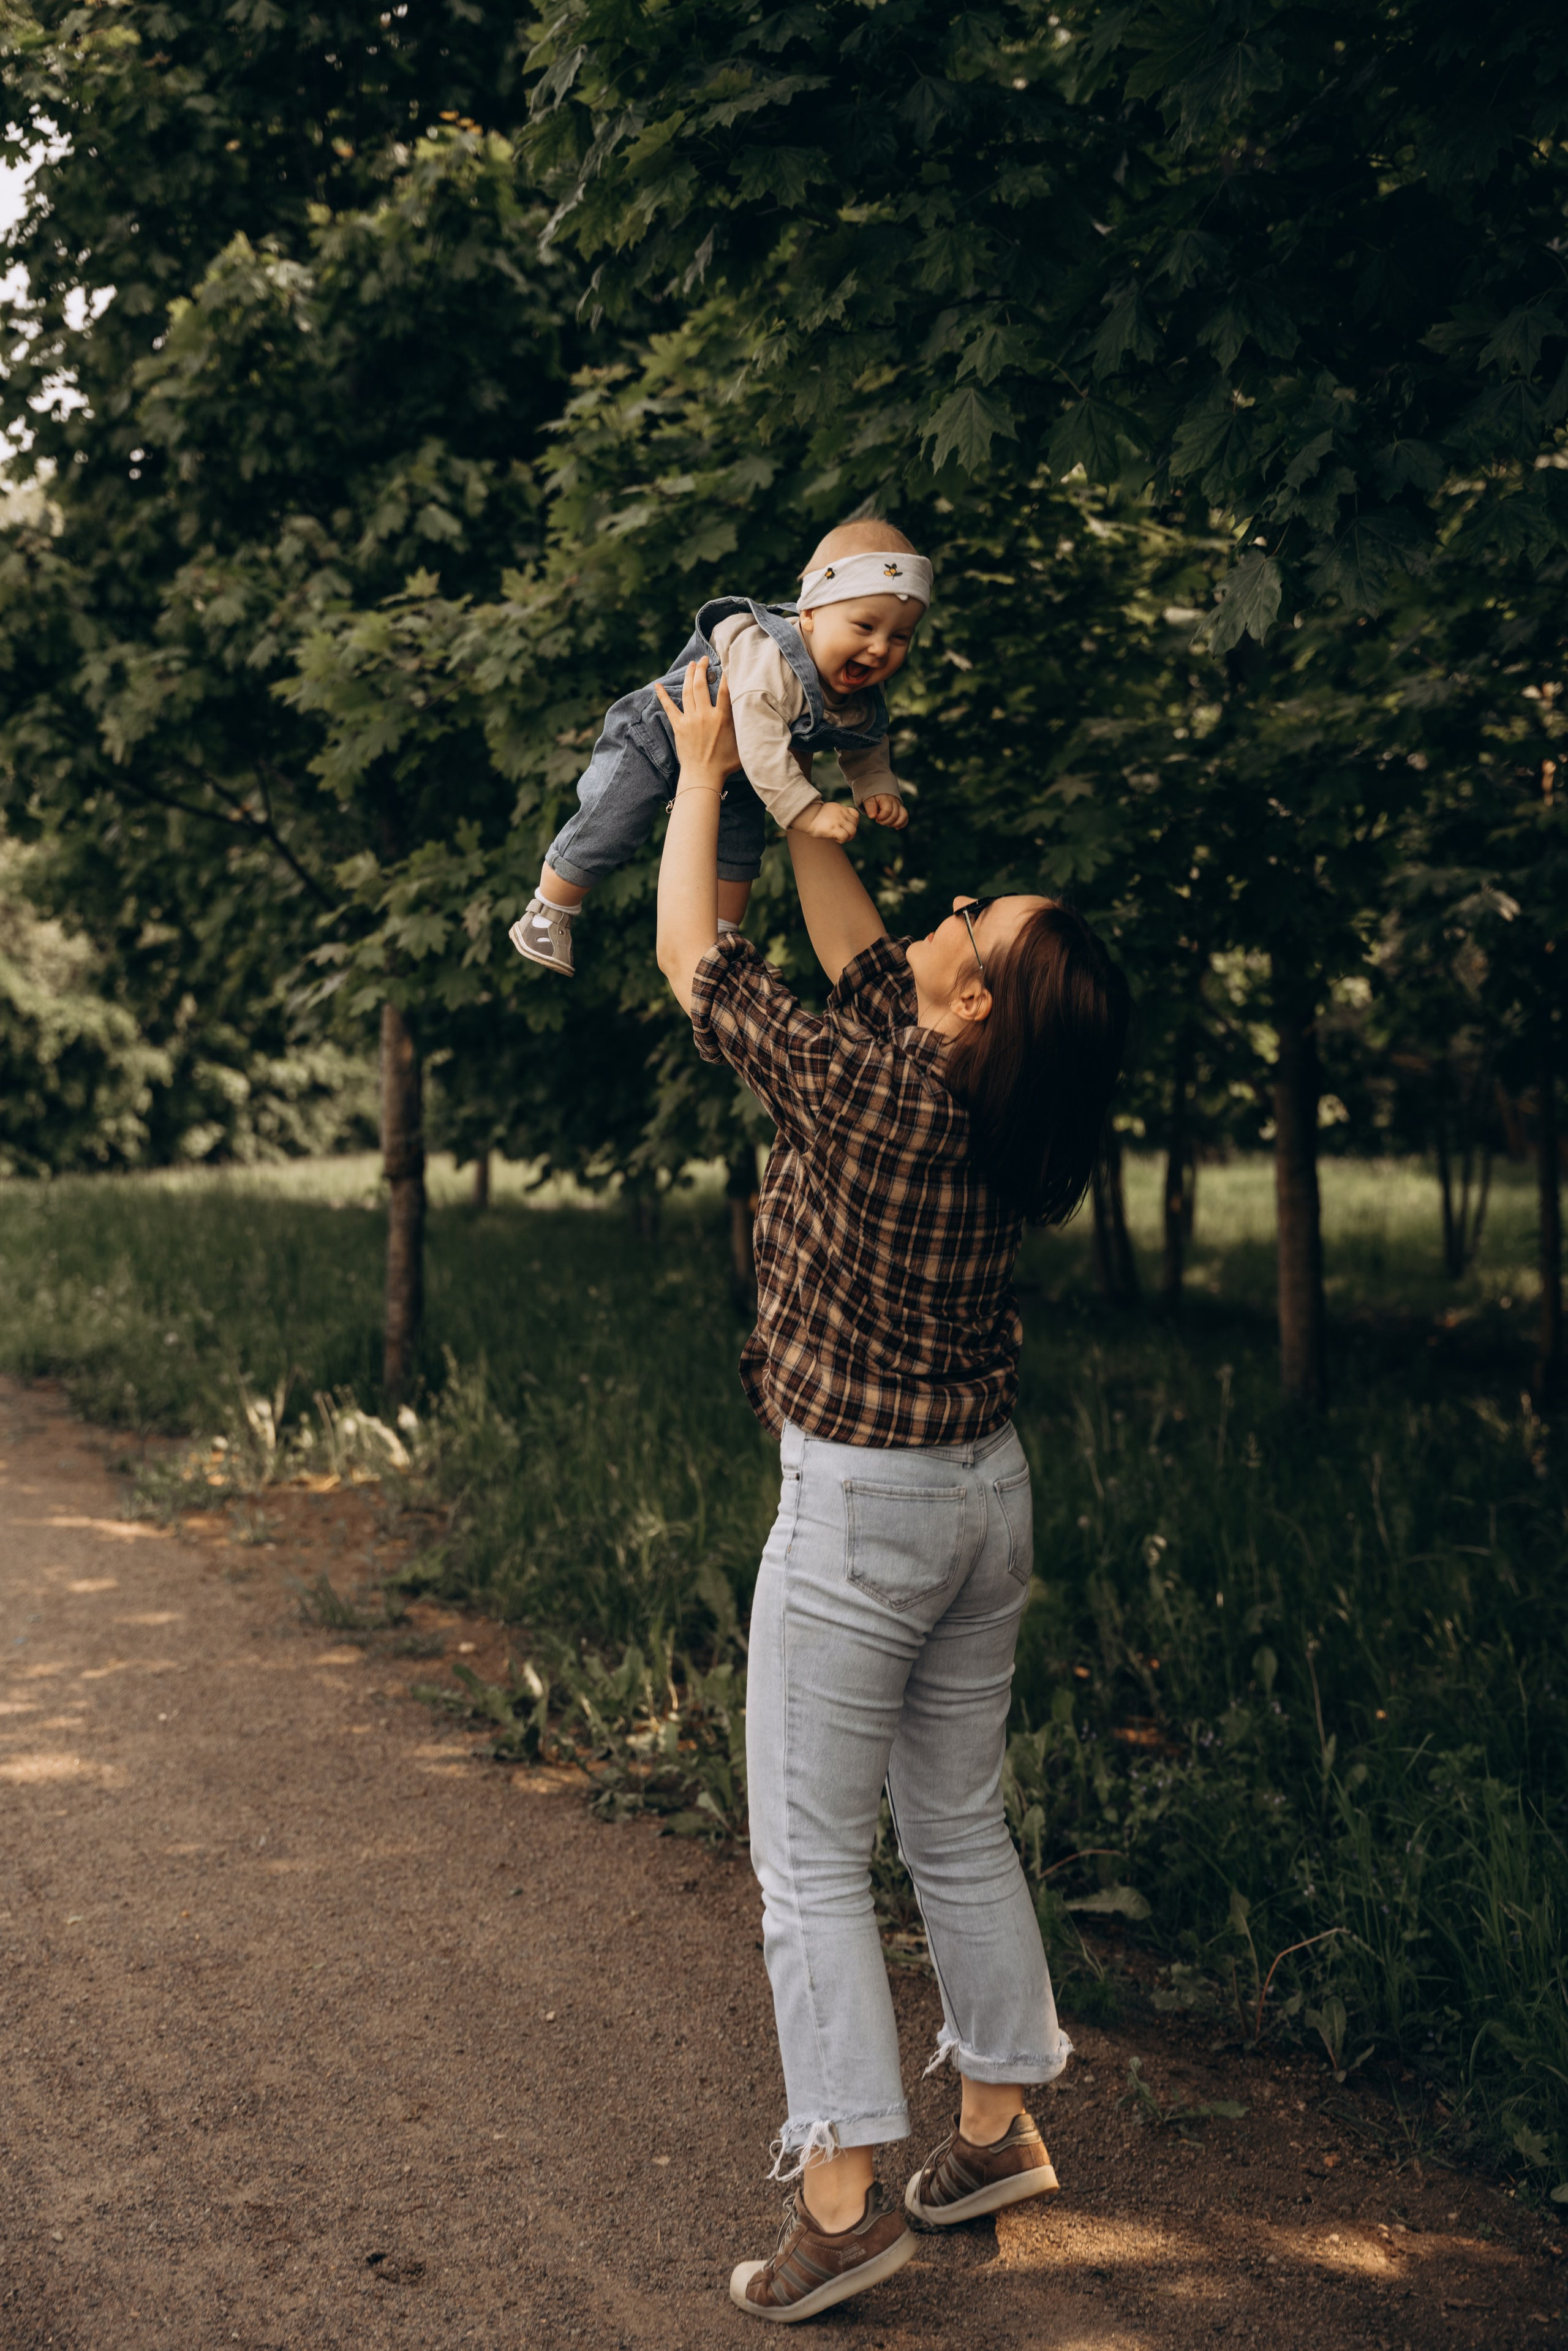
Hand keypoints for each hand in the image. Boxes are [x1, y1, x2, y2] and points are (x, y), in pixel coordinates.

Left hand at [653, 659, 739, 785]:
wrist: (703, 777)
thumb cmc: (725, 764)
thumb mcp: (741, 745)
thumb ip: (745, 728)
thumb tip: (755, 718)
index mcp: (722, 718)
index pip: (724, 690)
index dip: (725, 674)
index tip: (724, 663)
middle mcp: (705, 715)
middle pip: (702, 685)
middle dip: (702, 669)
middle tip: (704, 659)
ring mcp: (690, 720)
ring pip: (688, 691)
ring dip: (689, 676)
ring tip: (691, 665)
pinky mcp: (679, 727)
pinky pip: (669, 707)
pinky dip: (662, 696)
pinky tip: (657, 685)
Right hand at [790, 799, 859, 841]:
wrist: (806, 816)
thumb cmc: (815, 816)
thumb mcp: (830, 810)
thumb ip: (838, 814)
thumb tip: (843, 823)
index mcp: (841, 809)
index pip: (855, 815)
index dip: (853, 822)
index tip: (845, 826)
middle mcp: (842, 814)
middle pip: (855, 824)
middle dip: (851, 831)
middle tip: (842, 834)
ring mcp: (838, 821)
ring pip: (853, 830)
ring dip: (849, 837)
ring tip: (840, 837)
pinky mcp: (834, 829)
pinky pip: (845, 836)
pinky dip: (843, 840)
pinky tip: (836, 839)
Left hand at [860, 793, 908, 830]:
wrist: (879, 790)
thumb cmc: (873, 797)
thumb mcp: (869, 800)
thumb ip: (870, 807)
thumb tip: (872, 816)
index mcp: (886, 798)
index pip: (887, 811)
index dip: (881, 817)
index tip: (875, 817)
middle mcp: (894, 801)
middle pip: (894, 815)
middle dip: (885, 822)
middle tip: (878, 821)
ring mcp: (899, 805)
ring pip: (902, 816)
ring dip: (894, 824)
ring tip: (887, 824)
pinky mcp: (901, 809)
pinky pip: (906, 817)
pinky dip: (902, 824)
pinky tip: (896, 827)